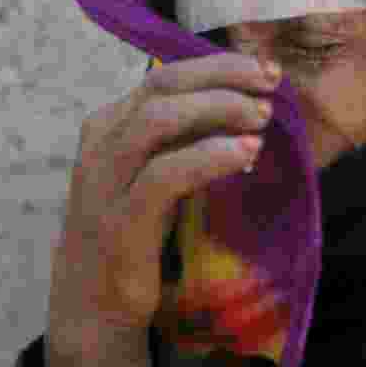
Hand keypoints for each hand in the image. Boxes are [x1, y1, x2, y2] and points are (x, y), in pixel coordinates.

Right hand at [45, 53, 280, 366]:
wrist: (95, 301)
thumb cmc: (138, 228)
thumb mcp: (160, 171)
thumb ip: (188, 136)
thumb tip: (247, 100)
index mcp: (111, 123)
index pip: (167, 73)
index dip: (220, 65)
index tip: (266, 70)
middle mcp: (102, 142)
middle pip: (163, 84)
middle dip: (223, 77)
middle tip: (270, 85)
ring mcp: (105, 180)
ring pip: (159, 120)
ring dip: (217, 109)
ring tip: (262, 117)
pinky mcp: (119, 221)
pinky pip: (164, 175)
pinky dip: (209, 156)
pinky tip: (247, 153)